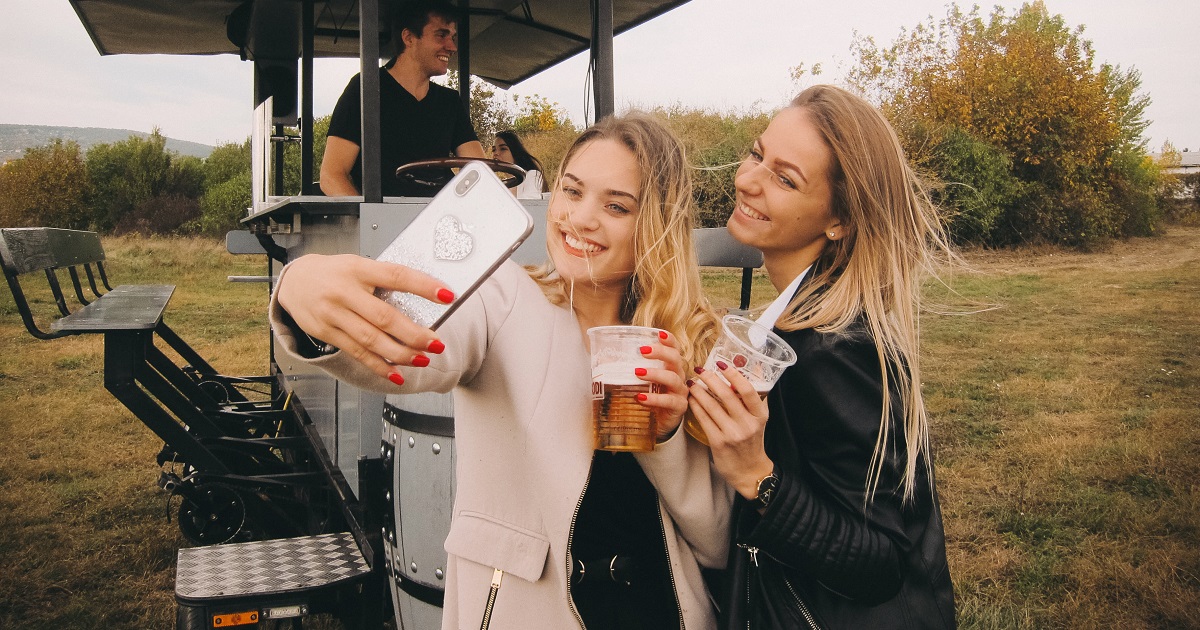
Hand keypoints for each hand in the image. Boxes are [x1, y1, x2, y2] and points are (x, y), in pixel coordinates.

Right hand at [276, 254, 453, 380]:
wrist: (293, 281)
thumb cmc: (334, 272)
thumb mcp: (357, 265)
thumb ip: (383, 280)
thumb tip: (423, 298)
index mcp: (358, 269)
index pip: (396, 276)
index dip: (423, 285)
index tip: (447, 295)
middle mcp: (344, 292)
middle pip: (384, 317)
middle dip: (414, 334)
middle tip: (437, 343)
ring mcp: (334, 314)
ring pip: (371, 339)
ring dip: (401, 353)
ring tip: (422, 359)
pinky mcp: (327, 333)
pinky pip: (357, 353)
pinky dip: (379, 366)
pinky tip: (396, 374)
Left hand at [634, 330, 690, 439]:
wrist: (657, 424)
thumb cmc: (648, 397)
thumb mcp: (638, 381)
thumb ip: (627, 369)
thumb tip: (601, 358)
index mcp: (670, 366)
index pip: (674, 348)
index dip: (669, 340)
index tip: (658, 334)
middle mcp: (678, 376)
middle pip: (676, 359)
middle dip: (660, 352)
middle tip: (642, 351)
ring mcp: (680, 391)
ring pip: (672, 378)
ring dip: (655, 374)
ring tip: (637, 372)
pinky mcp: (678, 407)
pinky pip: (669, 400)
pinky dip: (655, 398)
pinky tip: (641, 398)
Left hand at [687, 362, 773, 498]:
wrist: (749, 470)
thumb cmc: (752, 440)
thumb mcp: (759, 418)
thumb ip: (754, 396)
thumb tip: (757, 366)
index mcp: (760, 415)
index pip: (748, 390)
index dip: (734, 375)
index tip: (722, 364)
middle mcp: (748, 424)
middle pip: (727, 395)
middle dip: (711, 379)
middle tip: (700, 369)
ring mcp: (732, 434)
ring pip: (712, 406)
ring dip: (699, 391)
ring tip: (692, 382)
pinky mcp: (718, 442)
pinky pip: (704, 419)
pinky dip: (696, 406)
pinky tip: (690, 398)